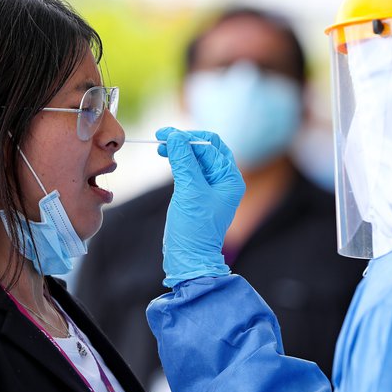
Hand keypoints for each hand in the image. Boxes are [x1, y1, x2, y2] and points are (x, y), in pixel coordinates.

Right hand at [156, 127, 244, 287]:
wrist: (189, 257)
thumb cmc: (195, 228)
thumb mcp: (190, 191)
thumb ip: (184, 161)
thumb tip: (175, 136)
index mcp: (230, 178)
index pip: (210, 146)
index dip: (188, 137)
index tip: (165, 134)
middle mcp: (224, 180)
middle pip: (206, 149)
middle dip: (184, 141)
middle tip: (161, 138)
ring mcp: (212, 187)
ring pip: (197, 158)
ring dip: (180, 150)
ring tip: (161, 148)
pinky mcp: (199, 193)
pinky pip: (191, 170)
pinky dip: (179, 162)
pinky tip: (167, 158)